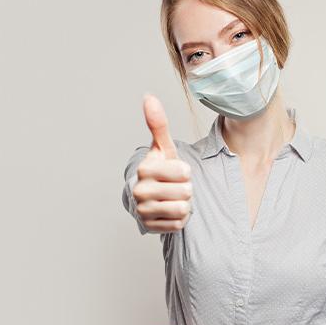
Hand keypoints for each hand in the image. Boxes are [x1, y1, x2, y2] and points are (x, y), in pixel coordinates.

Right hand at [133, 93, 192, 232]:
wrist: (152, 196)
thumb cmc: (162, 169)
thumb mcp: (164, 148)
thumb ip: (158, 125)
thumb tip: (149, 97)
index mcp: (144, 169)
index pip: (184, 172)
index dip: (185, 171)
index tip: (176, 171)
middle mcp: (139, 191)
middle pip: (185, 191)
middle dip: (186, 188)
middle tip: (175, 186)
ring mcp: (143, 211)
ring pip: (183, 208)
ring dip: (184, 204)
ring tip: (173, 198)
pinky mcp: (149, 227)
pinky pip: (178, 224)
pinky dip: (179, 219)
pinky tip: (169, 211)